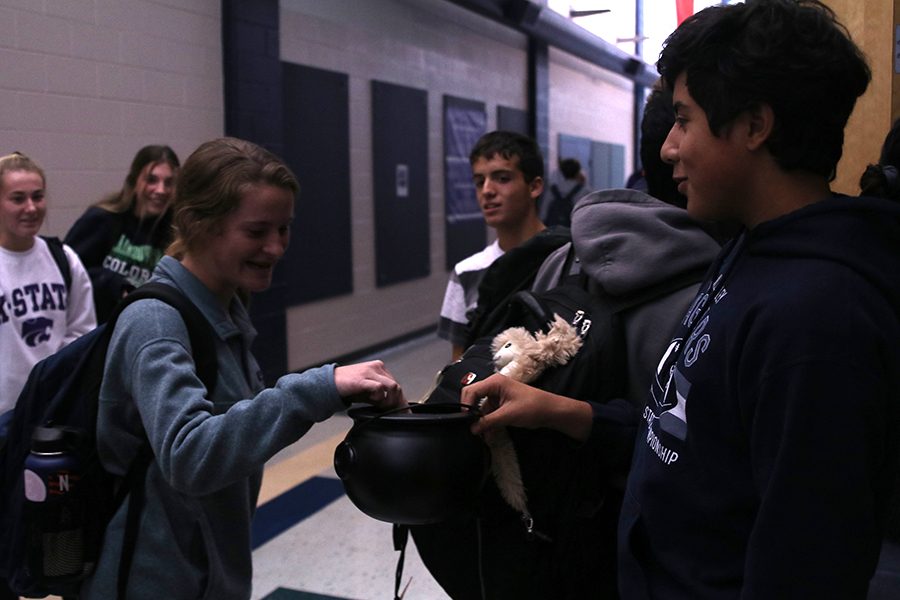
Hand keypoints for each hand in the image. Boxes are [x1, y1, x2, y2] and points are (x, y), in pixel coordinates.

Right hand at [334, 360, 405, 409]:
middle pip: (396, 387)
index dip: (400, 400)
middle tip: (393, 413)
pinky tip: (373, 401)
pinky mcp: (363, 378)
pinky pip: (379, 388)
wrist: (328, 384)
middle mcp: (377, 367)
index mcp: (379, 368)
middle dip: (397, 403)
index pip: (396, 385)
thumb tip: (394, 408)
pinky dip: (379, 397)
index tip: (402, 412)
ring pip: (392, 387)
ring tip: (382, 407)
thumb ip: (381, 397)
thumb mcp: (368, 392)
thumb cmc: (348, 387)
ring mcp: (370, 371)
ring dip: (390, 401)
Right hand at [461, 373, 591, 441]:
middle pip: (473, 399)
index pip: (471, 391)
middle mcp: (493, 386)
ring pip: (481, 409)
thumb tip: (472, 429)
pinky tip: (489, 436)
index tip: (464, 421)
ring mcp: (497, 396)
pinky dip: (488, 424)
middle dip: (472, 414)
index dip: (465, 405)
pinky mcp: (502, 405)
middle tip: (471, 429)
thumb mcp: (508, 415)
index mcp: (494, 382)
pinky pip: (489, 414)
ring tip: (482, 437)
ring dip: (481, 422)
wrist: (551, 411)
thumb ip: (488, 421)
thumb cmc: (532, 407)